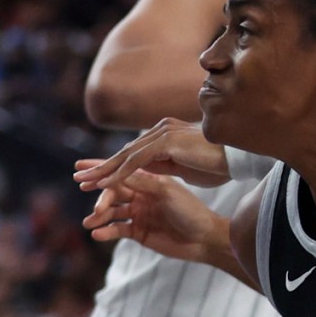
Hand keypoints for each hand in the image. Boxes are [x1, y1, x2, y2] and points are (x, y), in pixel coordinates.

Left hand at [75, 117, 232, 190]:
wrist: (237, 156)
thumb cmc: (219, 164)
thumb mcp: (187, 167)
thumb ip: (168, 165)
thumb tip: (154, 170)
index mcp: (165, 136)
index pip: (133, 153)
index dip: (113, 166)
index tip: (96, 178)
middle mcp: (159, 131)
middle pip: (124, 153)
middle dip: (100, 167)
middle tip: (78, 178)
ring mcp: (161, 135)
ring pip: (125, 157)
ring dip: (103, 172)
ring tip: (84, 184)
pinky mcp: (165, 143)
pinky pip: (136, 162)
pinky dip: (119, 174)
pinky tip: (105, 185)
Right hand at [86, 171, 226, 265]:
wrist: (204, 239)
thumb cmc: (190, 211)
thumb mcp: (165, 192)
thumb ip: (140, 182)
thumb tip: (115, 170)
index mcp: (148, 180)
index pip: (119, 171)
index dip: (99, 169)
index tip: (79, 168)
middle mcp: (141, 194)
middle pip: (112, 192)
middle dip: (100, 198)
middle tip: (94, 207)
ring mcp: (138, 213)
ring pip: (111, 212)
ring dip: (99, 216)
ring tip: (90, 222)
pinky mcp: (138, 232)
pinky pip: (117, 230)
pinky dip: (107, 232)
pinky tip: (98, 234)